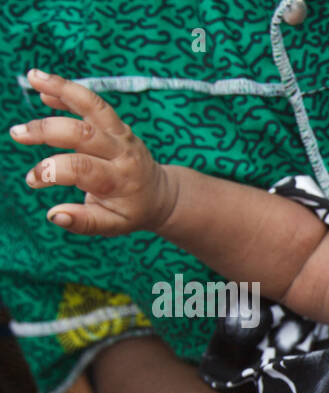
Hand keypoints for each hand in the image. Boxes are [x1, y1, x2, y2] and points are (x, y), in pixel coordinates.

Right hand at [12, 68, 177, 233]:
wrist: (160, 195)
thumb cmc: (131, 211)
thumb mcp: (113, 225)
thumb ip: (84, 222)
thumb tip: (54, 215)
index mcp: (120, 180)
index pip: (82, 168)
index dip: (52, 170)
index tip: (33, 180)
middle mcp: (122, 152)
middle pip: (84, 133)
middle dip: (47, 130)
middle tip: (17, 133)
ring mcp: (121, 134)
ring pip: (94, 105)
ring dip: (63, 89)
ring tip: (33, 78)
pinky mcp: (116, 123)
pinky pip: (93, 102)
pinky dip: (68, 91)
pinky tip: (40, 84)